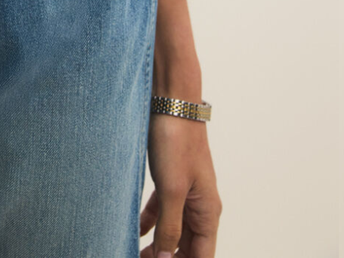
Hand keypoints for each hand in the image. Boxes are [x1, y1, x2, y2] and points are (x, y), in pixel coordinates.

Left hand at [140, 113, 221, 255]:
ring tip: (136, 253)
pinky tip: (136, 231)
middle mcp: (200, 206)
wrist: (171, 101)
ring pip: (173, 230)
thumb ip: (170, 227)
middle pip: (187, 247)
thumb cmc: (177, 140)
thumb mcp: (172, 189)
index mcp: (207, 212)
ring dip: (157, 245)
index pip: (201, 256)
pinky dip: (150, 224)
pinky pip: (162, 211)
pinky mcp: (170, 180)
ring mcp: (185, 192)